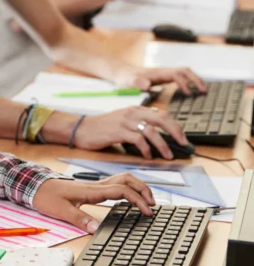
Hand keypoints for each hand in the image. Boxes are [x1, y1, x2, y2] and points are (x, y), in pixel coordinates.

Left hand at [32, 173, 154, 233]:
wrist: (35, 186)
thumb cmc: (47, 197)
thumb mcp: (61, 210)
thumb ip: (79, 218)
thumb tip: (96, 229)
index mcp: (91, 190)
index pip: (121, 190)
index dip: (137, 199)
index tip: (147, 211)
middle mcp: (95, 185)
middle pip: (126, 179)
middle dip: (142, 188)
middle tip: (153, 204)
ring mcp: (94, 185)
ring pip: (121, 179)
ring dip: (137, 186)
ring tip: (147, 200)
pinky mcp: (92, 188)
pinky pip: (114, 184)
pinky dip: (128, 188)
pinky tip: (130, 198)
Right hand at [73, 106, 188, 158]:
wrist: (81, 128)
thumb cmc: (102, 128)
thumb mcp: (122, 122)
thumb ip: (138, 125)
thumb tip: (157, 136)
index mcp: (135, 110)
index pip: (162, 114)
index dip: (175, 126)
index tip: (183, 138)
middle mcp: (132, 113)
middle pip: (161, 119)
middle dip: (176, 132)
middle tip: (184, 144)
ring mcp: (125, 121)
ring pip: (151, 130)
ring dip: (163, 144)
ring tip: (168, 155)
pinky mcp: (118, 131)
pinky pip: (137, 139)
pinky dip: (146, 148)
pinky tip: (148, 155)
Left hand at [124, 67, 205, 95]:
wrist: (122, 74)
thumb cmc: (126, 80)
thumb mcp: (129, 82)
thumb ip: (137, 83)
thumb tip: (146, 85)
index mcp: (157, 73)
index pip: (176, 74)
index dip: (184, 83)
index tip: (188, 94)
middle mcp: (163, 71)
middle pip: (184, 70)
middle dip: (195, 79)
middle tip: (204, 91)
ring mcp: (164, 74)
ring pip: (184, 72)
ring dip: (194, 79)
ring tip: (203, 90)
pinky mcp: (164, 77)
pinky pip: (180, 77)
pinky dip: (189, 81)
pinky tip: (192, 90)